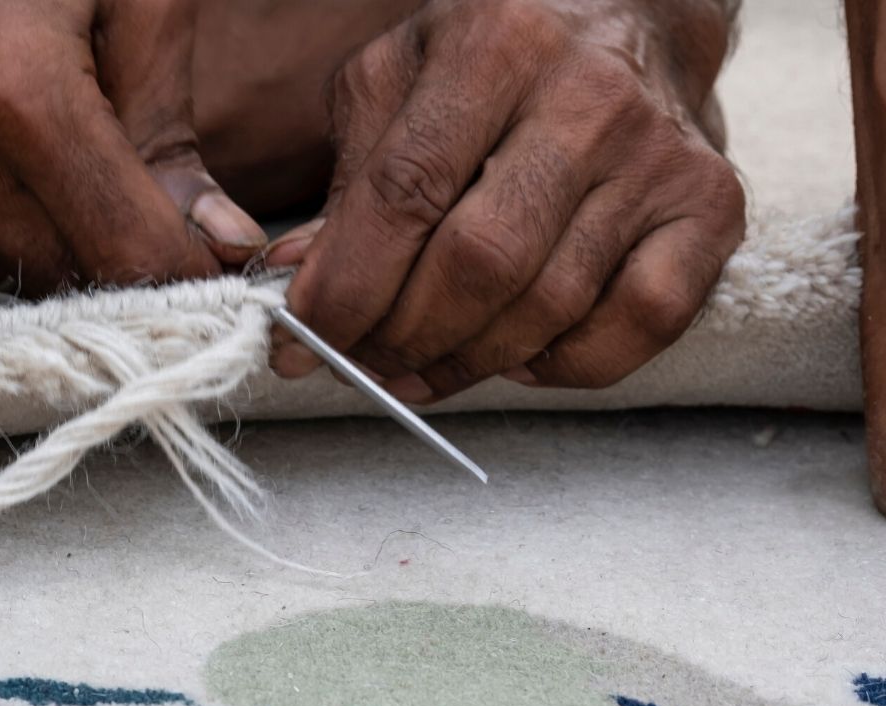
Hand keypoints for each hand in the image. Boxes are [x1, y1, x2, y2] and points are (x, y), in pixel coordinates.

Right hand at [0, 0, 265, 294]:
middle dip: (132, 252)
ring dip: (72, 238)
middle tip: (143, 188)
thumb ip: (171, 124)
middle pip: (87, 277)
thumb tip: (229, 241)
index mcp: (17, 96)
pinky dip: (15, 224)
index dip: (193, 268)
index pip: (135, 256)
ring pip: (34, 273)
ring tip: (66, 148)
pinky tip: (10, 155)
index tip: (218, 256)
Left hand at [270, 0, 744, 400]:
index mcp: (495, 46)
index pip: (404, 195)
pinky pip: (633, 329)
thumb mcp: (402, 84)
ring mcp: (660, 159)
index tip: (305, 340)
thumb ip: (349, 181)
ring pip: (547, 310)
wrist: (633, 23)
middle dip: (402, 338)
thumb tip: (297, 284)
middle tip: (363, 363)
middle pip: (479, 265)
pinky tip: (520, 356)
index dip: (345, 289)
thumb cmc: (499, 63)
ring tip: (418, 368)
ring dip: (466, 363)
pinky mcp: (711, 212)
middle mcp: (588, 99)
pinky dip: (564, 367)